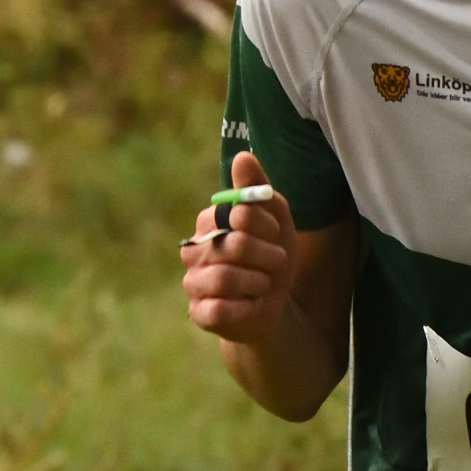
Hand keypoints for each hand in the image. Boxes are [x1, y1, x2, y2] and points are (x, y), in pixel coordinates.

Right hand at [181, 151, 299, 347]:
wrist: (274, 305)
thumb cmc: (271, 258)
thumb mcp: (276, 221)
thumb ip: (259, 190)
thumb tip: (243, 156)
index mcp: (209, 221)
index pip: (238, 214)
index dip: (266, 227)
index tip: (276, 236)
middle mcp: (193, 249)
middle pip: (235, 245)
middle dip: (268, 257)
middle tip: (277, 263)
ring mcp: (193, 282)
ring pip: (226, 279)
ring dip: (259, 283)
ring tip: (265, 285)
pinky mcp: (199, 313)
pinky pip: (220, 310)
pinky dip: (247, 308)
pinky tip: (254, 305)